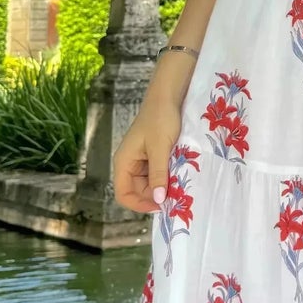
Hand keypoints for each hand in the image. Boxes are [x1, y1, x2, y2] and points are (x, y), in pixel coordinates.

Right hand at [112, 96, 182, 213]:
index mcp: (124, 162)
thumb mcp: (160, 149)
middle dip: (153, 196)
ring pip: (148, 183)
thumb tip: (158, 199)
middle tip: (175, 198)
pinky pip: (155, 174)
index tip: (160, 206)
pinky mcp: (151, 156)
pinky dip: (165, 177)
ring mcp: (140, 160)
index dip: (139, 204)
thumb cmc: (160, 119)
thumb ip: (158, 174)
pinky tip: (177, 177)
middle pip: (137, 191)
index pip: (124, 194)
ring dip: (161, 187)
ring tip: (178, 188)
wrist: (167, 97)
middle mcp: (129, 163)